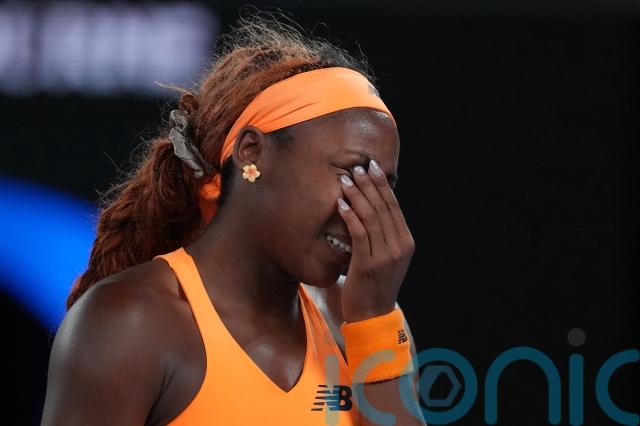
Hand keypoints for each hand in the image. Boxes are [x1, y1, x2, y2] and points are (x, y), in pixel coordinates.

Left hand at [337, 159, 414, 322]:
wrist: (372, 315)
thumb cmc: (374, 284)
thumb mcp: (386, 257)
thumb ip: (384, 236)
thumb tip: (372, 208)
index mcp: (406, 242)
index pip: (394, 207)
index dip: (382, 185)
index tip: (372, 168)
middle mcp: (399, 247)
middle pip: (383, 207)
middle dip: (370, 184)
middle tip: (357, 167)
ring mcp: (385, 256)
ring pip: (371, 217)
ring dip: (358, 195)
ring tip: (346, 180)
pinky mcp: (368, 264)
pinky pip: (359, 233)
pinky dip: (350, 216)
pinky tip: (341, 204)